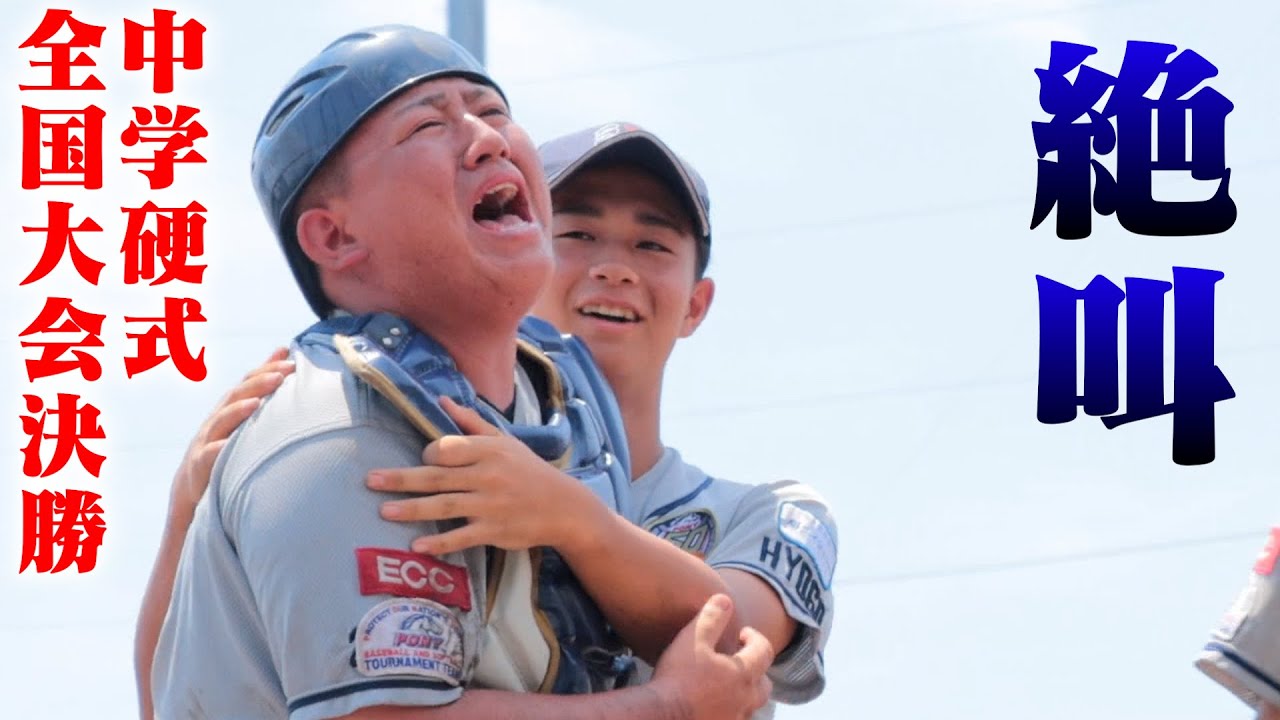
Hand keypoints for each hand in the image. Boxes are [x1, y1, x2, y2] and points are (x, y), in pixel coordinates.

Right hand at [169, 348, 294, 523]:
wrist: (192, 484)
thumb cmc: (226, 444)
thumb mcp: (244, 415)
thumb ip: (263, 384)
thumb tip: (285, 350)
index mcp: (231, 407)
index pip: (249, 382)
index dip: (267, 369)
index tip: (292, 361)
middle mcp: (218, 419)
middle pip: (236, 396)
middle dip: (259, 383)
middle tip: (282, 374)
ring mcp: (206, 440)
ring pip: (221, 422)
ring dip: (238, 411)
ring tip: (257, 403)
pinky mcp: (200, 465)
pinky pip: (209, 456)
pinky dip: (219, 449)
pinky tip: (230, 445)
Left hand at [367, 397, 596, 554]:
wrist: (564, 506)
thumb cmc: (529, 471)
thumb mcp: (505, 441)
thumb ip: (471, 423)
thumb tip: (442, 401)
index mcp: (488, 451)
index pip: (446, 448)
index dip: (428, 454)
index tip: (423, 460)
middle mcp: (487, 476)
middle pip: (437, 477)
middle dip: (402, 479)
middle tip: (370, 481)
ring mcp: (489, 505)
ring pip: (444, 507)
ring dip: (412, 510)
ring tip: (384, 512)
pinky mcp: (494, 531)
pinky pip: (461, 536)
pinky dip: (439, 543)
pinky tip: (416, 546)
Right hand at [652, 594, 773, 719]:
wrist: (661, 715)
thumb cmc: (678, 677)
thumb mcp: (692, 639)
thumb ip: (711, 618)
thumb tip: (725, 599)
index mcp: (743, 674)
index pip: (765, 651)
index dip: (756, 638)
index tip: (743, 633)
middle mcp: (745, 700)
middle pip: (764, 685)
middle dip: (756, 669)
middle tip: (738, 659)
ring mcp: (734, 719)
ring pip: (750, 706)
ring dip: (744, 692)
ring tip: (725, 683)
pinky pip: (733, 719)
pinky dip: (729, 710)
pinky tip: (712, 703)